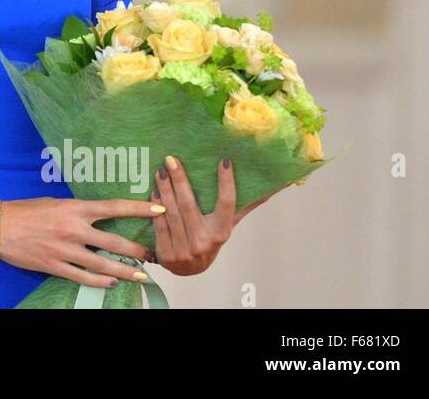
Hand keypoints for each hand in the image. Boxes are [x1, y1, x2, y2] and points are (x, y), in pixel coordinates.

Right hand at [0, 197, 165, 288]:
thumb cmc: (24, 210)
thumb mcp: (54, 203)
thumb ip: (77, 211)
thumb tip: (98, 217)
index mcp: (74, 208)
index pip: (114, 207)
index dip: (140, 208)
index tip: (160, 209)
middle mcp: (73, 229)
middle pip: (115, 241)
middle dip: (138, 249)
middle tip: (152, 255)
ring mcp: (65, 250)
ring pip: (103, 265)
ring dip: (125, 271)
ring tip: (140, 275)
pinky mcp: (54, 266)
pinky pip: (83, 277)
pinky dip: (100, 282)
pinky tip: (111, 282)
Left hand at [150, 156, 287, 275]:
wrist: (188, 269)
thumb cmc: (210, 238)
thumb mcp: (228, 224)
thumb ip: (246, 205)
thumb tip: (275, 185)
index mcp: (222, 232)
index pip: (227, 204)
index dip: (226, 183)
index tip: (224, 160)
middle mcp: (204, 241)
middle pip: (190, 205)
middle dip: (180, 180)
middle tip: (171, 159)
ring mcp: (185, 249)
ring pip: (172, 213)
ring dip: (164, 190)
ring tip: (160, 171)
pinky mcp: (167, 254)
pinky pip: (159, 225)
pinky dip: (155, 206)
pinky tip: (153, 191)